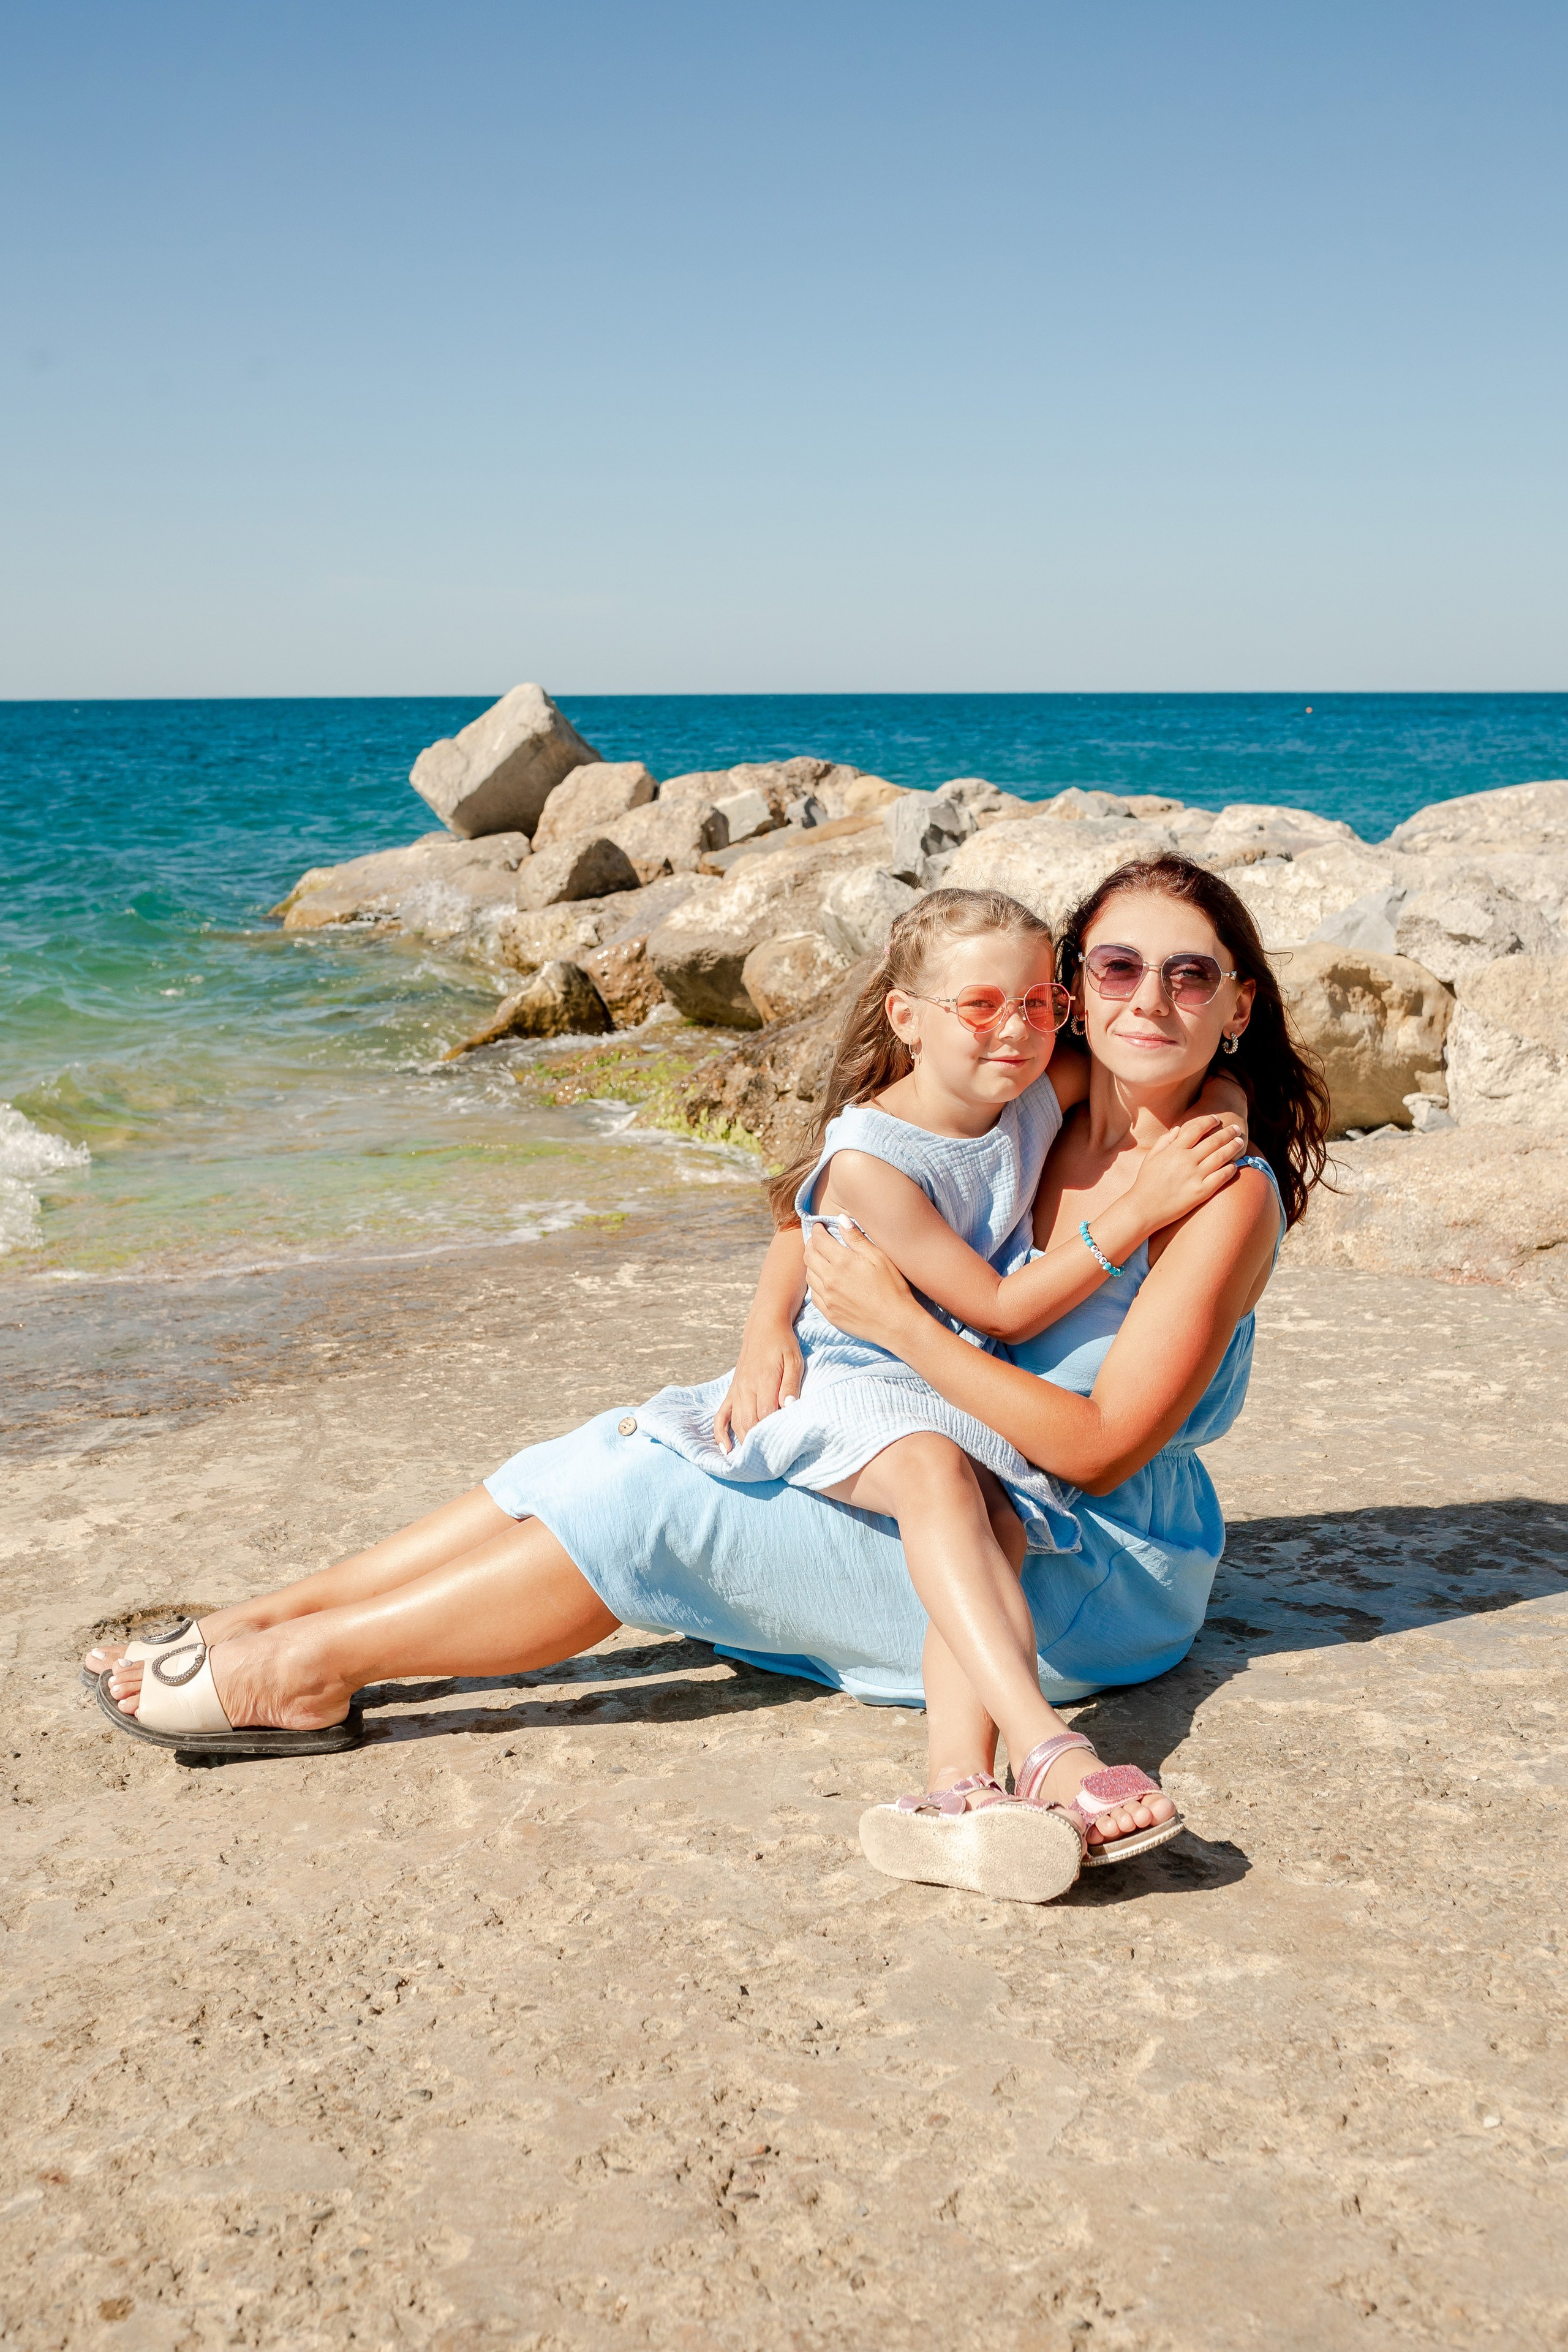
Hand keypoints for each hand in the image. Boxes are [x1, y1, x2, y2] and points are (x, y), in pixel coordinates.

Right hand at [713, 1330, 803, 1452]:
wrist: (764, 1325)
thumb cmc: (783, 1343)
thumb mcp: (794, 1359)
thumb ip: (791, 1384)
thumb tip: (788, 1407)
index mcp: (762, 1381)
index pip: (765, 1416)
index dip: (772, 1435)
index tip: (782, 1451)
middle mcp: (746, 1389)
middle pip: (749, 1424)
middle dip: (758, 1446)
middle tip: (770, 1465)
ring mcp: (737, 1391)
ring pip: (736, 1423)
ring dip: (743, 1443)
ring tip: (753, 1463)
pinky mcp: (732, 1391)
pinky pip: (721, 1415)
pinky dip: (720, 1433)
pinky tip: (726, 1450)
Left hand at [804, 1221, 918, 1349]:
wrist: (896, 1324)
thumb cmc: (893, 1288)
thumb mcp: (879, 1258)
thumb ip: (857, 1238)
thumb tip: (841, 1220)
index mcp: (842, 1262)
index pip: (819, 1240)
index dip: (817, 1230)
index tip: (820, 1226)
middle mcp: (829, 1279)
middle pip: (809, 1256)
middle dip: (811, 1244)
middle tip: (818, 1240)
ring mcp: (827, 1298)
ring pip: (809, 1275)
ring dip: (812, 1264)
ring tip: (821, 1259)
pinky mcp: (829, 1313)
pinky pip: (814, 1294)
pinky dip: (816, 1283)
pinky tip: (825, 1281)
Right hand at [1129, 1116, 1246, 1230]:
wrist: (1144, 1208)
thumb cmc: (1146, 1182)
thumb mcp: (1151, 1157)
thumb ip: (1165, 1141)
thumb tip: (1179, 1128)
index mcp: (1174, 1150)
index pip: (1196, 1129)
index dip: (1209, 1121)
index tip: (1217, 1119)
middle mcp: (1186, 1161)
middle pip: (1213, 1141)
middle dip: (1227, 1132)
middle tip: (1236, 1128)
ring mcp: (1195, 1176)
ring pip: (1221, 1157)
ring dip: (1233, 1147)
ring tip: (1240, 1142)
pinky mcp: (1201, 1192)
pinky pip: (1221, 1177)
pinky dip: (1231, 1169)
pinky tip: (1235, 1165)